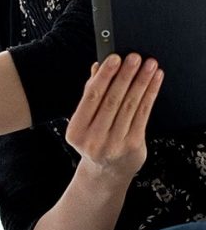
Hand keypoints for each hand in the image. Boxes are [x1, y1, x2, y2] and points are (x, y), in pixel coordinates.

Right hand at [66, 53, 162, 181]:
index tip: (113, 59)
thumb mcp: (84, 121)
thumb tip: (97, 68)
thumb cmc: (94, 141)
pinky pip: (143, 115)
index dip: (104, 77)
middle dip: (125, 76)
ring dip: (141, 83)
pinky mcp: (134, 145)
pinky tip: (153, 82)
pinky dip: (150, 95)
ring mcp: (115, 143)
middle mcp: (94, 139)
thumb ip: (90, 95)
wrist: (106, 172)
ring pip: (130, 106)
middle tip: (134, 58)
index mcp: (76, 131)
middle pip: (112, 101)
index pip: (91, 98)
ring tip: (148, 66)